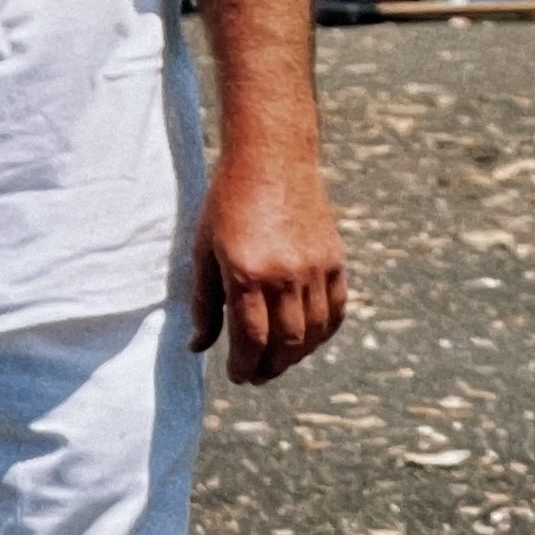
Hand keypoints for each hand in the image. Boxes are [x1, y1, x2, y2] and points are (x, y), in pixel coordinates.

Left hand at [190, 150, 348, 383]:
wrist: (271, 159)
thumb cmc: (227, 203)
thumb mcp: (203, 251)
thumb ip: (203, 302)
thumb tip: (198, 346)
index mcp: (247, 273)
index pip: (251, 340)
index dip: (244, 366)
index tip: (237, 375)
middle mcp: (285, 275)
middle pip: (286, 343)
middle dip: (270, 368)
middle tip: (256, 376)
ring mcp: (315, 268)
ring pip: (313, 332)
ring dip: (296, 356)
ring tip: (278, 362)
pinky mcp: (335, 260)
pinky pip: (335, 310)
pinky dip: (324, 332)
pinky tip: (308, 339)